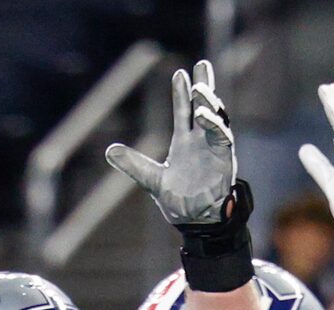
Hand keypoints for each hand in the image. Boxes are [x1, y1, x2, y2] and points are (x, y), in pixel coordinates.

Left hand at [106, 59, 235, 226]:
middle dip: (204, 86)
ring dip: (209, 102)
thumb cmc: (178, 199)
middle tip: (202, 65)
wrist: (194, 220)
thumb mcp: (150, 179)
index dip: (182, 93)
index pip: (184, 112)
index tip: (179, 73)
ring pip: (216, 118)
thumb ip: (132, 163)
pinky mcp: (224, 158)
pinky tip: (204, 114)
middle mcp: (201, 141)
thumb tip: (109, 151)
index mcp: (185, 142)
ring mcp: (214, 148)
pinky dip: (214, 124)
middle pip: (205, 107)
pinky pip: (222, 136)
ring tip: (199, 88)